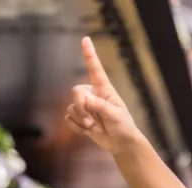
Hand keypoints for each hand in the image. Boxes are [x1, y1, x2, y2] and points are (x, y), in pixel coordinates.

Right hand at [65, 37, 142, 152]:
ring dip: (81, 120)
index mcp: (104, 89)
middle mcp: (93, 94)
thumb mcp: (115, 115)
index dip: (89, 54)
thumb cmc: (123, 126)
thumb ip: (100, 105)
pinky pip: (68, 119)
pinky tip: (88, 132)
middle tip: (91, 121)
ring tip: (94, 127)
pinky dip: (77, 128)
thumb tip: (84, 98)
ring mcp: (85, 106)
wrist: (121, 144)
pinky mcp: (79, 117)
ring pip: (71, 107)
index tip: (85, 39)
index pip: (95, 69)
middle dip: (81, 107)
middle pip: (76, 91)